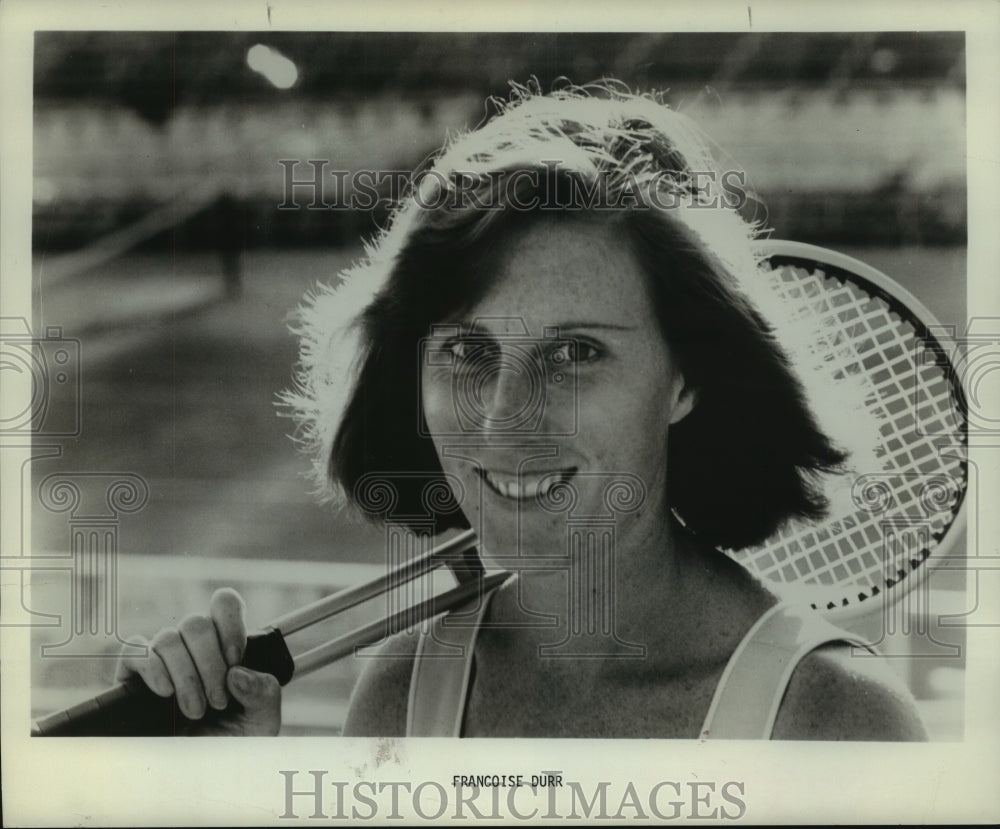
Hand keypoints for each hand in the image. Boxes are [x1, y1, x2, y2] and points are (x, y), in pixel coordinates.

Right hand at [116, 588, 280, 735]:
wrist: (192, 777)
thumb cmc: (228, 745)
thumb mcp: (261, 721)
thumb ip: (264, 693)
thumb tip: (238, 673)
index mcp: (223, 646)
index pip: (223, 604)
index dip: (230, 622)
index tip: (235, 659)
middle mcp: (191, 647)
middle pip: (196, 623)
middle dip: (210, 664)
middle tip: (218, 702)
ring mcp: (162, 658)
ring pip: (168, 638)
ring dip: (186, 676)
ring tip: (195, 711)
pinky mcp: (132, 675)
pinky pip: (136, 651)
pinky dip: (152, 669)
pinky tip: (165, 692)